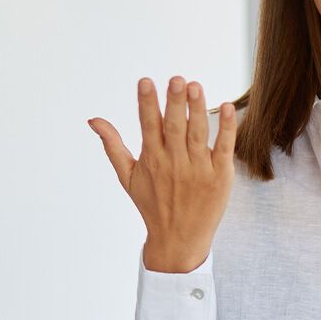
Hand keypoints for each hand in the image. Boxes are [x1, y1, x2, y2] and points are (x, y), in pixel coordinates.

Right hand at [88, 76, 236, 272]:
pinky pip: (224, 147)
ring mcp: (198, 169)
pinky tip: (226, 107)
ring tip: (196, 86)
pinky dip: (226, 128)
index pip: (148, 125)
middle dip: (175, 102)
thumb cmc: (152, 205)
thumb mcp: (128, 177)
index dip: (147, 103)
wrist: (179, 240)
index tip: (146, 81)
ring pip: (198, 134)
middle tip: (177, 78)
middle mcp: (174, 163)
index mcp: (152, 160)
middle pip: (173, 127)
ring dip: (197, 109)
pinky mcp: (220, 176)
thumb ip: (112, 145)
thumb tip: (93, 120)